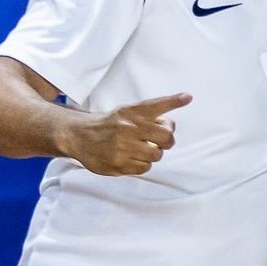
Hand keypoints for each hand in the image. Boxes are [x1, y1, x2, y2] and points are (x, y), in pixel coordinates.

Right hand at [53, 92, 189, 176]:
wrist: (79, 135)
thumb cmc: (110, 123)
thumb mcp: (128, 111)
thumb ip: (153, 113)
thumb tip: (176, 113)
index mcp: (131, 113)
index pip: (156, 106)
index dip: (174, 101)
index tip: (187, 97)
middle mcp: (127, 128)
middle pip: (166, 138)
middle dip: (166, 141)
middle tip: (157, 141)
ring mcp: (122, 147)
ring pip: (156, 156)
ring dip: (152, 154)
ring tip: (139, 148)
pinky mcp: (117, 164)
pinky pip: (144, 168)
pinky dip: (142, 164)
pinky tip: (131, 157)